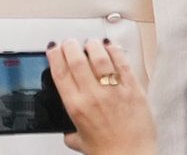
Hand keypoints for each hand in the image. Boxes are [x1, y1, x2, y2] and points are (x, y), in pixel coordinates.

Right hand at [47, 39, 155, 154]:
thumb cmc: (109, 152)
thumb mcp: (81, 142)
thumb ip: (71, 133)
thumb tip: (68, 130)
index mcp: (77, 107)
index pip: (60, 73)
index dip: (55, 55)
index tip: (53, 48)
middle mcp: (93, 95)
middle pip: (77, 59)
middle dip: (70, 46)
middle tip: (70, 43)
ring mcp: (113, 90)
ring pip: (99, 57)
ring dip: (92, 45)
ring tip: (90, 43)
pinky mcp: (132, 88)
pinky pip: (122, 62)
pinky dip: (115, 51)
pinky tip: (111, 47)